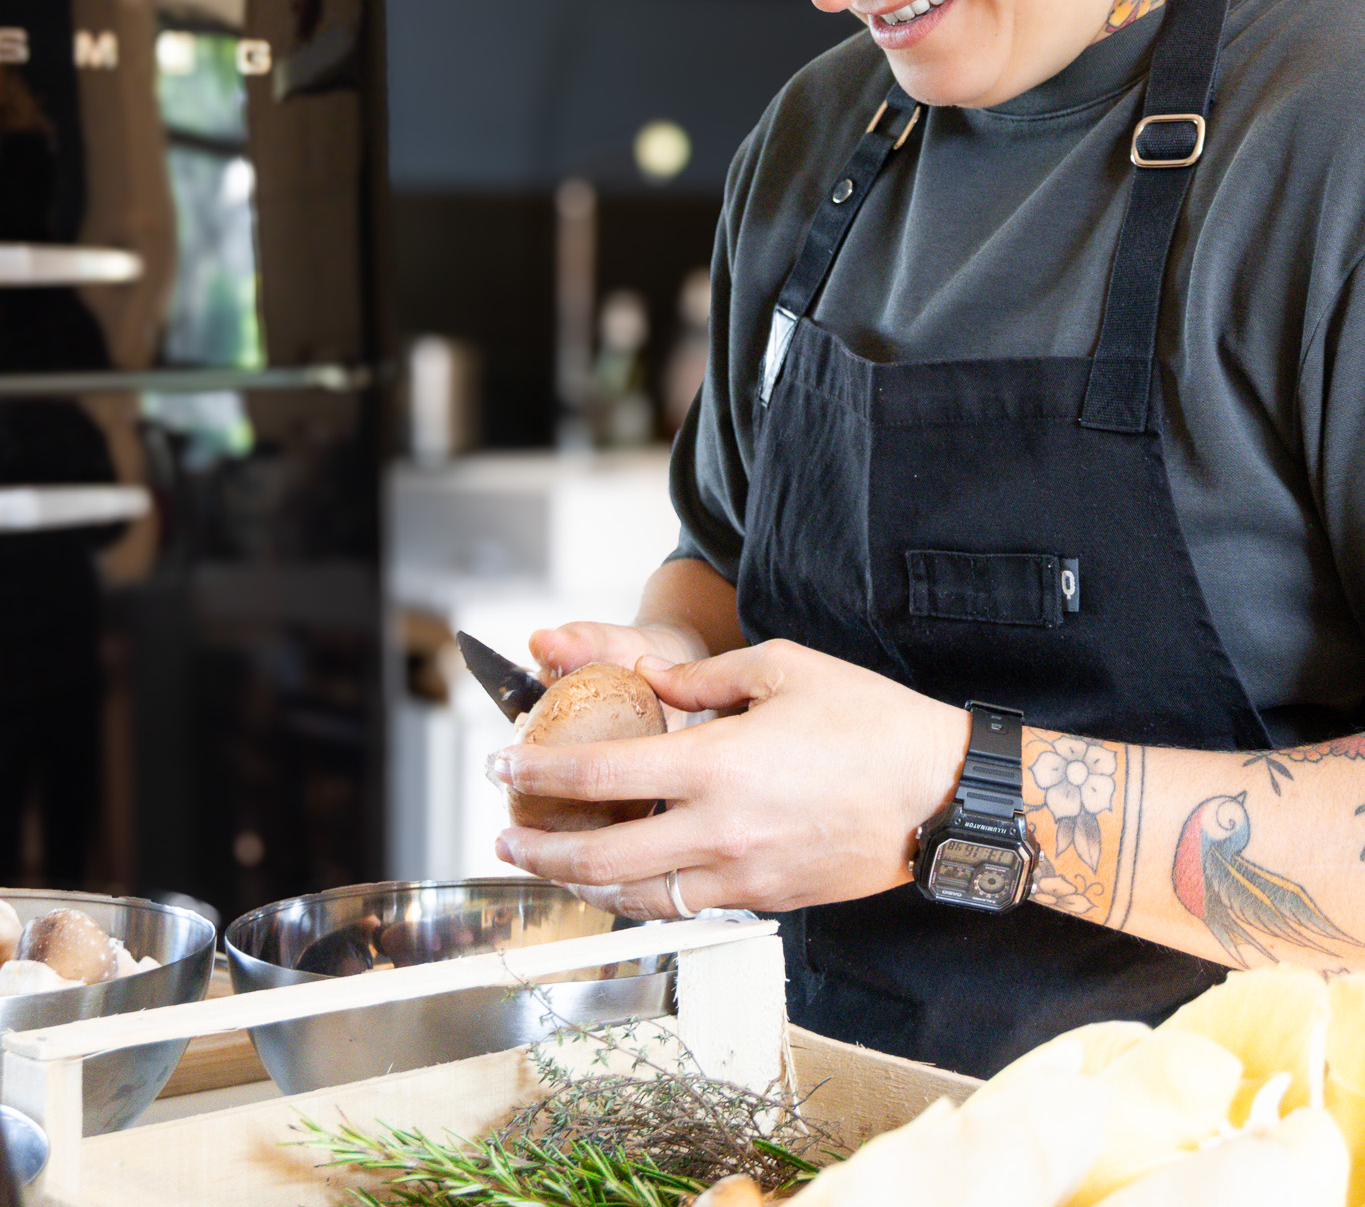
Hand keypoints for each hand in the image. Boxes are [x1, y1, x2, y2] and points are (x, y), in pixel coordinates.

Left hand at [492, 638, 970, 918]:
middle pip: (601, 860)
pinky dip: (645, 895)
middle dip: (540, 850)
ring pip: (638, 899)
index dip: (539, 771)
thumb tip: (648, 683)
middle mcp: (720, 832)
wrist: (940, 795)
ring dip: (583, 885)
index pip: (600, 776)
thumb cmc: (869, 721)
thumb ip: (703, 680)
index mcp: (717, 766)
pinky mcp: (768, 900)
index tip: (500, 764)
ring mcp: (743, 876)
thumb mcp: (783, 668)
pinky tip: (630, 877)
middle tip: (505, 836)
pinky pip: (688, 904)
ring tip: (554, 865)